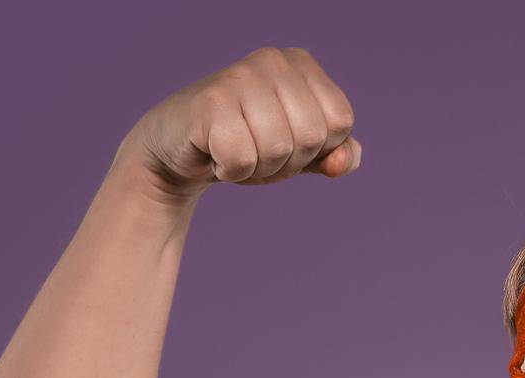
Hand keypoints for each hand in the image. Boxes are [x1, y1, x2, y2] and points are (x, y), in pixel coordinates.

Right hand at [114, 45, 359, 203]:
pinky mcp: (210, 102)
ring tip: (236, 150)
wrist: (180, 150)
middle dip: (288, 161)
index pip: (340, 122)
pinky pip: (243, 160)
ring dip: (259, 168)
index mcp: (300, 64)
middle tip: (257, 149)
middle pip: (313, 137)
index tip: (286, 141)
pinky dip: (231, 172)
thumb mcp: (301, 152)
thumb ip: (337, 155)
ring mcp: (240, 77)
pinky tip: (215, 153)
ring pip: (279, 149)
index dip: (317, 149)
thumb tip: (344, 161)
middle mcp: (273, 60)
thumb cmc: (248, 144)